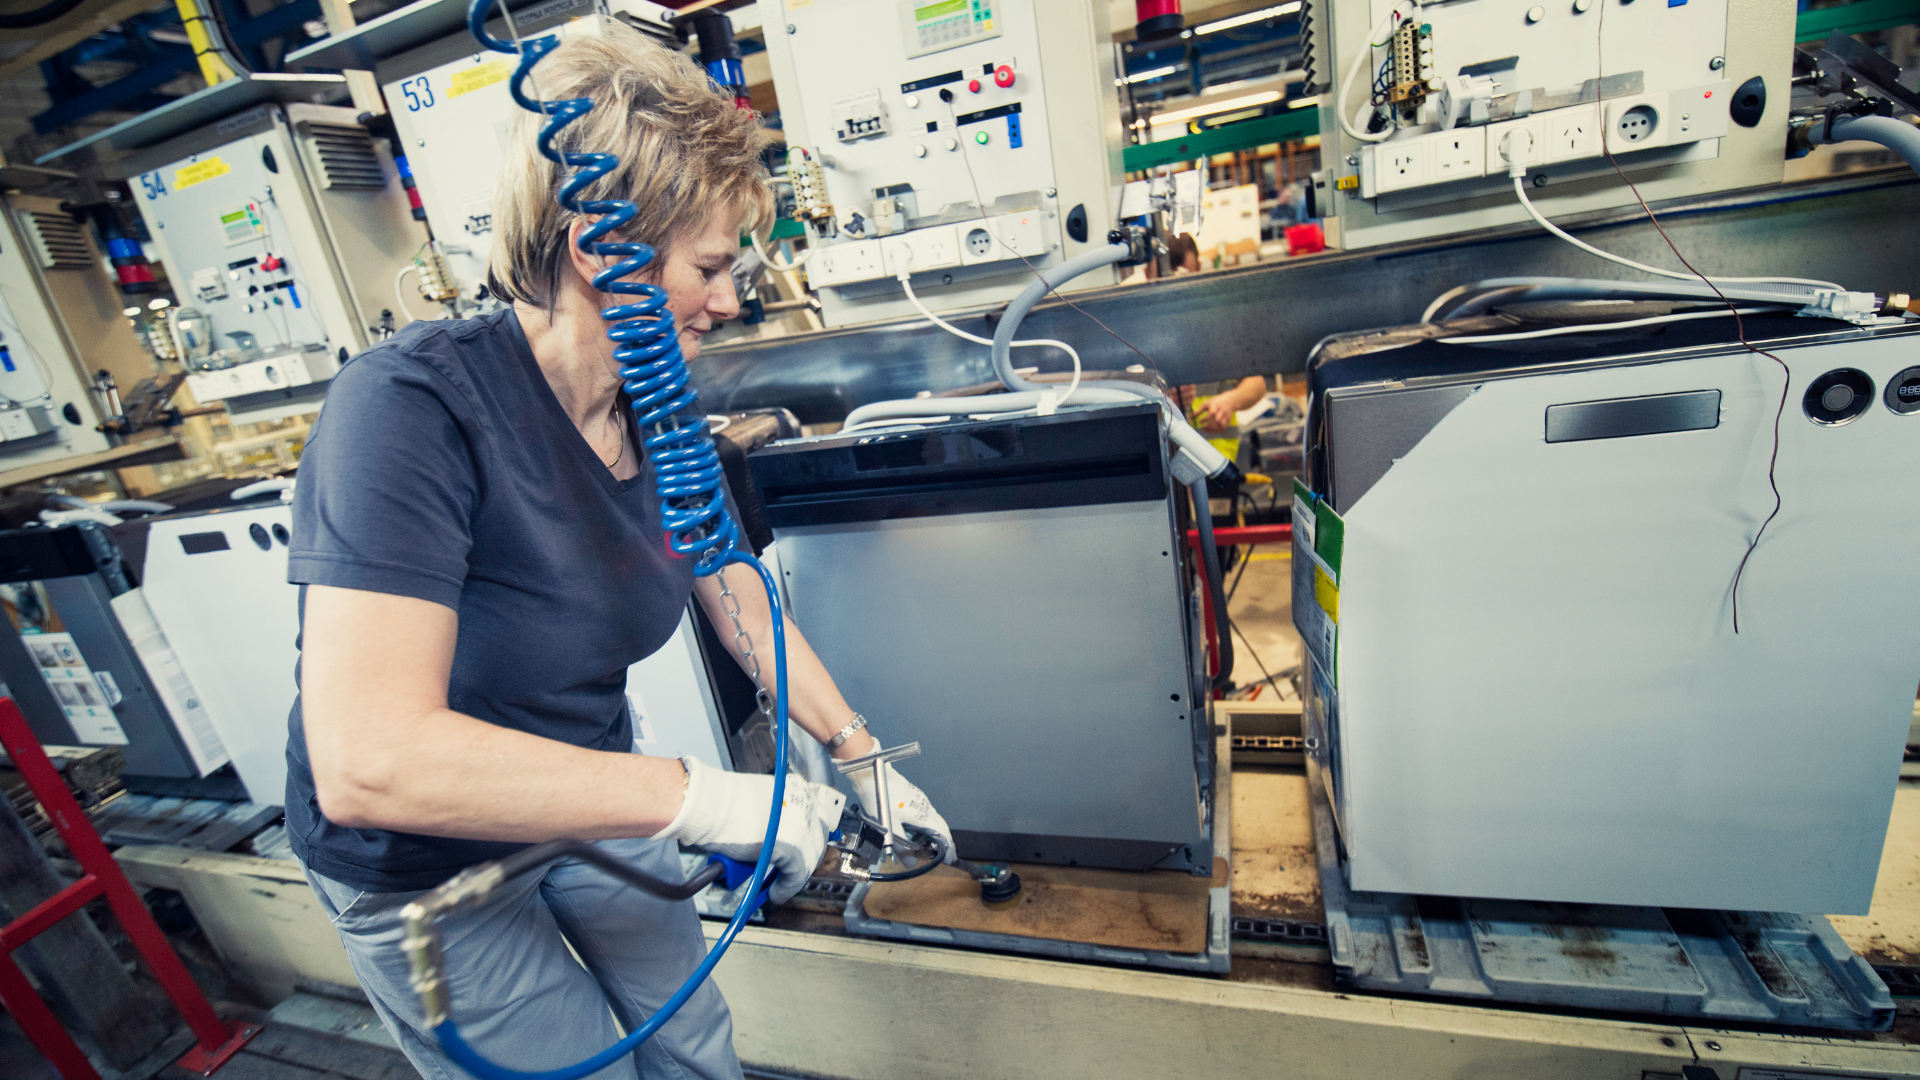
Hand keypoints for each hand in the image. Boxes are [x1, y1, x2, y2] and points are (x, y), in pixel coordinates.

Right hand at [654, 758, 844, 904]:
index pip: (813, 819)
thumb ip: (771, 819)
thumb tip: (774, 841)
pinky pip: (796, 876)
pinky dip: (786, 888)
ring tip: (777, 886)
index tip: (796, 853)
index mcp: (795, 789)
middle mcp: (804, 804)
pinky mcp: (795, 848)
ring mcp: (802, 826)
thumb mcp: (755, 806)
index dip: (806, 840)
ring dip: (793, 876)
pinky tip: (774, 893)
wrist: (707, 806)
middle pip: (817, 839)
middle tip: (787, 872)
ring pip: (808, 859)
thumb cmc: (718, 805)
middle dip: (804, 858)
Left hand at [847, 740, 956, 863]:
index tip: (950, 859)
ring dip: (936, 833)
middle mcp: (926, 807)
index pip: (943, 834)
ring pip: (935, 819)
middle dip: (945, 842)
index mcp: (923, 816)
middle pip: (942, 826)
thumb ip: (901, 847)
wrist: (873, 774)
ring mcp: (921, 800)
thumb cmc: (880, 799)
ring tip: (931, 845)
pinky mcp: (915, 796)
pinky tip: (919, 829)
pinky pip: (927, 812)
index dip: (948, 848)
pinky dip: (929, 824)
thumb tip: (911, 862)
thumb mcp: (889, 828)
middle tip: (944, 855)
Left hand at [1202, 396, 1237, 430]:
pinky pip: (1223, 428)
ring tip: (1206, 430)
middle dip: (1209, 426)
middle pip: (1217, 421)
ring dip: (1213, 429)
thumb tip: (1191, 417)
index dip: (1205, 419)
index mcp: (1216, 406)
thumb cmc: (1215, 402)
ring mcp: (1226, 417)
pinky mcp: (1228, 421)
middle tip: (1202, 428)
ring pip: (1221, 426)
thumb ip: (1199, 411)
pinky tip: (1211, 430)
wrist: (1229, 400)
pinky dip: (1216, 431)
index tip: (1200, 422)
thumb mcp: (1206, 404)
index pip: (1212, 413)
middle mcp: (1222, 412)